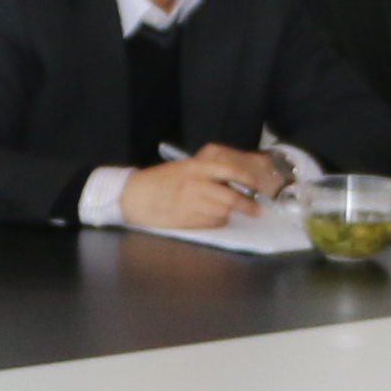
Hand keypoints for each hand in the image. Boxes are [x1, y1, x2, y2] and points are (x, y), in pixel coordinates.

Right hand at [115, 148, 278, 232]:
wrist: (134, 196)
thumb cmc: (158, 180)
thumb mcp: (183, 167)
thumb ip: (205, 172)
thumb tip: (232, 181)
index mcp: (195, 167)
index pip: (229, 171)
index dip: (246, 179)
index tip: (256, 185)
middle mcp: (195, 184)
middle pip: (231, 197)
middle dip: (247, 205)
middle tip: (256, 209)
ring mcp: (191, 203)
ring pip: (223, 212)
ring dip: (229, 214)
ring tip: (226, 212)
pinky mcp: (186, 219)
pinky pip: (211, 223)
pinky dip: (217, 222)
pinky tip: (213, 218)